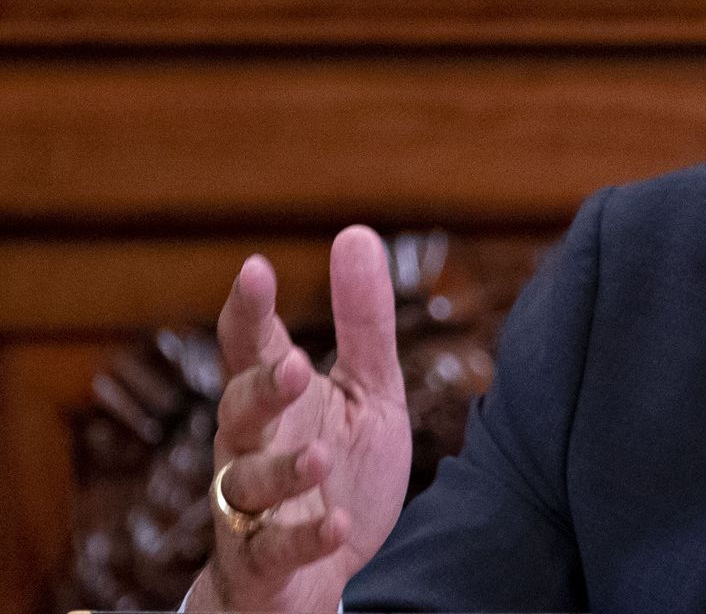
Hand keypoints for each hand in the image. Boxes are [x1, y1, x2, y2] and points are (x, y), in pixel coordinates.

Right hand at [186, 226, 412, 612]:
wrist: (323, 573)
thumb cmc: (338, 469)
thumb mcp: (366, 391)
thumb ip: (363, 323)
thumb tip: (354, 232)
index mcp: (276, 400)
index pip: (249, 347)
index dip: (248, 310)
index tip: (255, 269)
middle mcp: (251, 447)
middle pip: (238, 410)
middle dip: (260, 389)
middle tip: (291, 364)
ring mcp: (251, 507)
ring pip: (245, 484)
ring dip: (281, 470)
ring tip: (319, 457)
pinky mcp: (265, 562)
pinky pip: (273, 551)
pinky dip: (303, 537)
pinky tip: (336, 525)